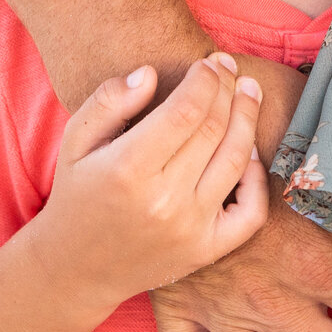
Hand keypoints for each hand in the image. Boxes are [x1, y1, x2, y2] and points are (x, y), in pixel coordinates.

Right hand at [34, 54, 267, 307]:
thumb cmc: (77, 195)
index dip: (205, 80)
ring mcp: (190, 229)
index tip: (207, 63)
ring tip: (249, 91)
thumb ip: (108, 101)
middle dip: (228, 89)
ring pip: (236, 161)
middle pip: (214, 130)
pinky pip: (251, 212)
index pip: (185, 110)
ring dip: (248, 119)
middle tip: (229, 67)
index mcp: (128, 169)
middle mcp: (164, 201)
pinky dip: (257, 178)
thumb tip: (150, 73)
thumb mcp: (74, 141)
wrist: (77, 268)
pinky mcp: (206, 250)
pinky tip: (249, 151)